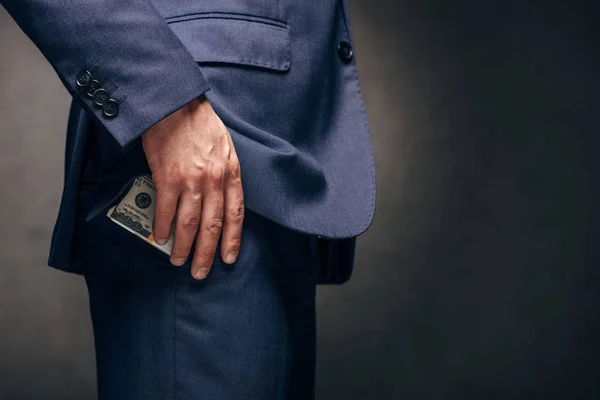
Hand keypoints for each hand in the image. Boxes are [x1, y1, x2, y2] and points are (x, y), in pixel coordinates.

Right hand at [141, 95, 243, 279]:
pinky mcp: (168, 177)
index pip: (236, 214)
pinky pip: (165, 210)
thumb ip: (225, 172)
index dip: (232, 239)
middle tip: (201, 273)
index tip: (228, 258)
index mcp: (231, 172)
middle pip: (213, 225)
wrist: (174, 102)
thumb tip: (219, 198)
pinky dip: (162, 227)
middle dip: (207, 253)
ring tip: (179, 261)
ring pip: (190, 223)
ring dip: (184, 246)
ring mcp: (192, 180)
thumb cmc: (199, 122)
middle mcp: (214, 180)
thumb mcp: (224, 146)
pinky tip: (161, 238)